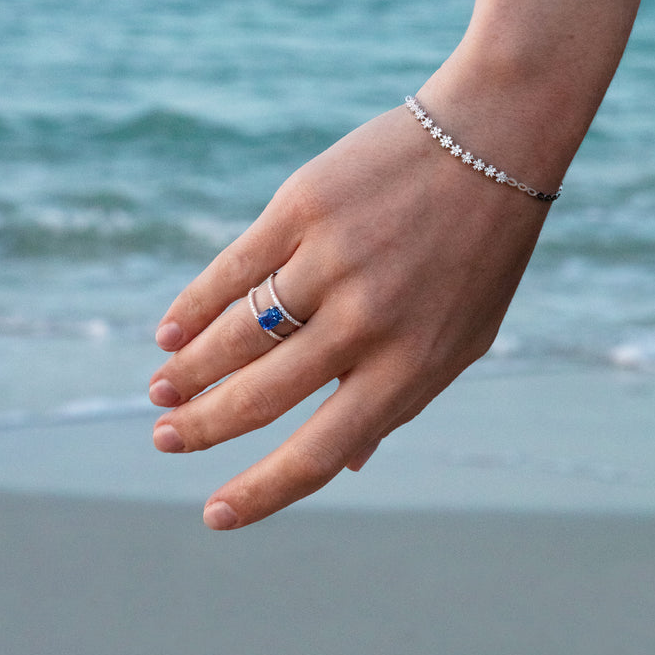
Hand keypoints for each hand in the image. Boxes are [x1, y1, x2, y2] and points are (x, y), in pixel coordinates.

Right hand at [149, 102, 550, 528]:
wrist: (492, 141)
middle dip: (201, 427)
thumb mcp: (463, 339)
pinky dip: (193, 306)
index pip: (318, 452)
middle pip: (260, 396)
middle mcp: (366, 322)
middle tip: (163, 438)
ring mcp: (332, 261)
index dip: (259, 491)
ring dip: (189, 371)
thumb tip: (348, 463)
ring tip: (162, 388)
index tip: (213, 512)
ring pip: (237, 334)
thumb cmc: (480, 252)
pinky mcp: (303, 207)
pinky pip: (232, 269)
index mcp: (410, 366)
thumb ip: (403, 401)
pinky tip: (169, 331)